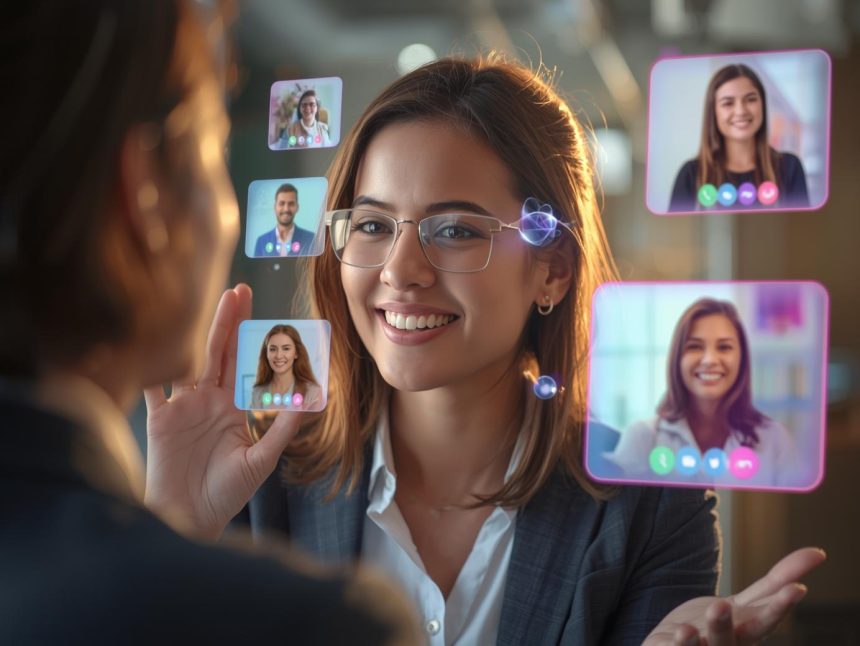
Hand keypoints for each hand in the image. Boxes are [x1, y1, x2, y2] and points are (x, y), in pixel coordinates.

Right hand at [143, 284, 301, 539]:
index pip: (246, 366)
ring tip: (217, 303)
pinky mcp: (159, 420)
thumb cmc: (226, 494)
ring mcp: (183, 407)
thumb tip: (309, 401)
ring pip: (193, 360)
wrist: (191, 520)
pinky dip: (155, 366)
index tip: (269, 316)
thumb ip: (281, 429)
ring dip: (203, 331)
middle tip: (240, 290)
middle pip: (220, 353)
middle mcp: (208, 401)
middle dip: (231, 321)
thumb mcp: (260, 460)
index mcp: (233, 408)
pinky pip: (155, 388)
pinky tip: (160, 338)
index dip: (256, 342)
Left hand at [644, 547, 825, 644]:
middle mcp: (730, 644)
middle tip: (721, 606)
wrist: (678, 645)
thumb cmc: (718, 626)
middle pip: (734, 639)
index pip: (765, 617)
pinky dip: (677, 645)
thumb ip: (776, 583)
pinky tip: (679, 633)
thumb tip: (818, 552)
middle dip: (728, 626)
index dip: (779, 605)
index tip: (797, 589)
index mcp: (748, 631)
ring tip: (687, 628)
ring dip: (698, 636)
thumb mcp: (744, 603)